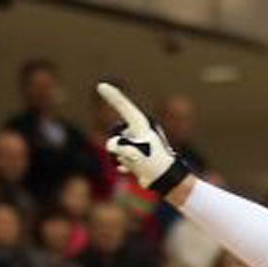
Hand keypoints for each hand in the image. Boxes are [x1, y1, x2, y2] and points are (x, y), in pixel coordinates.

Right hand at [97, 81, 189, 195]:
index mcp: (141, 124)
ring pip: (119, 146)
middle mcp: (141, 130)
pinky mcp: (141, 154)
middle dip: (118, 145)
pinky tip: (129, 170)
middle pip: (117, 133)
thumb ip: (116, 145)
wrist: (166, 179)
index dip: (112, 96)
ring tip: (138, 164)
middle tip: (134, 157)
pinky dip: (125, 164)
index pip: (124, 106)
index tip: (101, 86)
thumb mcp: (130, 151)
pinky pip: (124, 157)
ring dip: (123, 157)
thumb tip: (112, 147)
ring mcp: (140, 142)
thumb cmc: (151, 162)